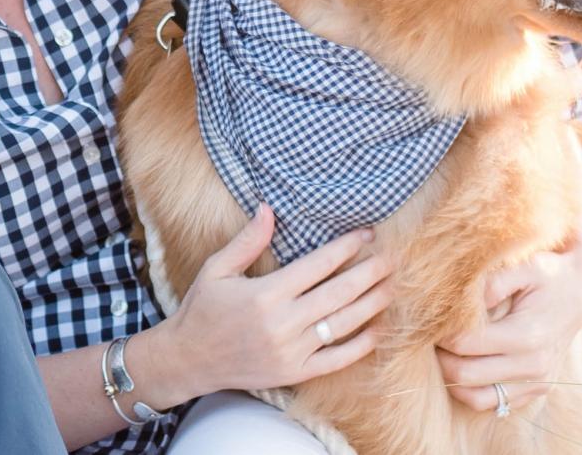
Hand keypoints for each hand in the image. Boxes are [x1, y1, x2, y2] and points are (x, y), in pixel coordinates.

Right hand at [136, 204, 391, 407]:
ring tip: (392, 286)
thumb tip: (268, 208)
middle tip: (393, 258)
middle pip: (339, 294)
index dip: (346, 248)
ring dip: (372, 305)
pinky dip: (360, 345)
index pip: (317, 266)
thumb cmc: (203, 309)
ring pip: (342, 325)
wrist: (188, 360)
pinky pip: (335, 360)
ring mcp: (291, 352)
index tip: (367, 234)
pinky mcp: (294, 373)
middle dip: (369, 274)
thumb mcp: (217, 269)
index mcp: (265, 294)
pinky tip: (377, 329)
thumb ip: (247, 240)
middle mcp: (282, 324)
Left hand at [436, 208, 581, 413]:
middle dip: (440, 356)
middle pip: (465, 375)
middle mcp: (533, 366)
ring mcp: (537, 382)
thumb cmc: (550, 271)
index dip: (441, 332)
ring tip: (444, 351)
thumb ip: (495, 281)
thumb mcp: (527, 264)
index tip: (434, 316)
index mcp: (527, 335)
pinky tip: (465, 364)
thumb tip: (466, 300)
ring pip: (477, 398)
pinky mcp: (537, 389)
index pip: (466, 345)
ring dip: (453, 379)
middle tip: (432, 334)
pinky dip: (473, 390)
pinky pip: (495, 404)